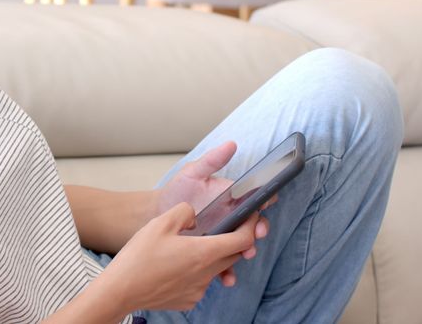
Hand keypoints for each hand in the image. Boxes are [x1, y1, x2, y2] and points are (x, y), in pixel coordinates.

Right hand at [96, 202, 263, 313]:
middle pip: (233, 255)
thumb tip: (195, 217)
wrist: (120, 290)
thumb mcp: (160, 222)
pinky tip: (176, 266)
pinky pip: (201, 283)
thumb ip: (185, 212)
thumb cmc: (138, 257)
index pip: (243, 240)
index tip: (251, 217)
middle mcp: (206, 274)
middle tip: (223, 227)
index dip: (252, 226)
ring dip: (212, 257)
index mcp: (203, 252)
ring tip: (189, 247)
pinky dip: (196, 272)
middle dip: (234, 240)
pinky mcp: (188, 300)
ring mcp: (198, 290)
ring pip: (216, 269)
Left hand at [155, 141, 275, 286]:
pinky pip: (224, 264)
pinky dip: (228, 272)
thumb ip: (212, 161)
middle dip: (259, 230)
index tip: (267, 202)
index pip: (256, 198)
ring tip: (243, 256)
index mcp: (232, 198)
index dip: (266, 199)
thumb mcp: (192, 173)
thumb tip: (231, 144)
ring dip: (246, 252)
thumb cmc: (176, 192)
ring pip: (242, 246)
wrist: (155, 216)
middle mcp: (232, 218)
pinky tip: (226, 278)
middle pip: (255, 225)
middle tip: (255, 235)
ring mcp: (223, 237)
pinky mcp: (212, 253)